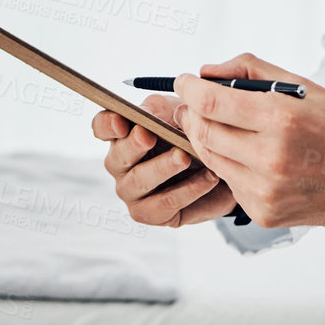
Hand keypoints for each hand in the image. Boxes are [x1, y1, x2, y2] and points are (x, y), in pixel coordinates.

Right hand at [92, 93, 238, 226]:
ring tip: (185, 157)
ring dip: (163, 168)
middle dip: (133, 145)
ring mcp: (133, 192)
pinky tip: (208, 177)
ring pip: (141, 181)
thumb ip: (158, 109)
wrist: (221, 167)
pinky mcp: (152, 214)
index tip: (121, 121)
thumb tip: (147, 113)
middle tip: (149, 135)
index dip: (107, 125)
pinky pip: (167, 203)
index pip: (102, 127)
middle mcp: (121, 165)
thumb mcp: (176, 112)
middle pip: (117, 157)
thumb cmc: (188, 134)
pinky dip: (188, 190)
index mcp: (122, 135)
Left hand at [177, 53, 324, 230]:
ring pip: (210, 159)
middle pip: (203, 132)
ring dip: (207, 140)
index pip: (209, 103)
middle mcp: (270, 158)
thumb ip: (248, 71)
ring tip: (220, 127)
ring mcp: (265, 191)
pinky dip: (229, 166)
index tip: (184, 82)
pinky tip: (247, 156)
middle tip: (194, 104)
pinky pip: (229, 183)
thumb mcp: (299, 85)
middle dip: (191, 114)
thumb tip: (205, 73)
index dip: (188, 89)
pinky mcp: (264, 213)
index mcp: (280, 119)